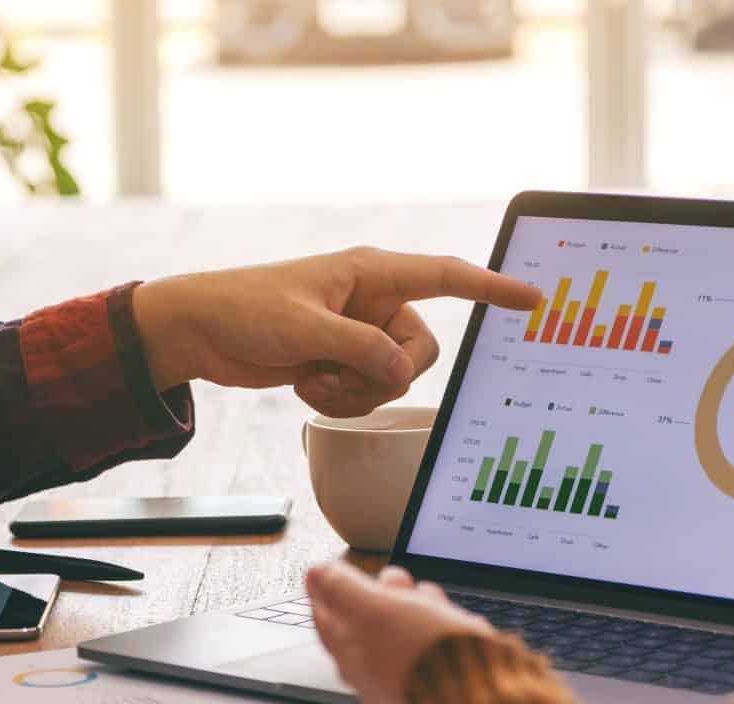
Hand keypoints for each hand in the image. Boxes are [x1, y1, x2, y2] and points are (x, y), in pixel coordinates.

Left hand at [133, 247, 541, 417]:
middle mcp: (372, 302)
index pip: (446, 277)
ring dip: (354, 391)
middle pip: (420, 351)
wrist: (200, 331)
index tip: (533, 299)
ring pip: (393, 379)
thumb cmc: (244, 310)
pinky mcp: (340, 362)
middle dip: (383, 374)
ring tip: (311, 377)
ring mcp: (357, 335)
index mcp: (371, 273)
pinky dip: (338, 400)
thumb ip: (361, 350)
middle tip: (337, 371)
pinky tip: (303, 386)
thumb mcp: (305, 329)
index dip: (492, 288)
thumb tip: (402, 373)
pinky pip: (366, 395)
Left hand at [307, 563, 494, 703]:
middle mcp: (373, 674)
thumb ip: (341, 590)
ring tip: (425, 592)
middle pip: (366, 625)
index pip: (326, 620)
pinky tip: (446, 615)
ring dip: (412, 605)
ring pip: (401, 632)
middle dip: (380, 594)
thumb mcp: (373, 609)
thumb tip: (315, 574)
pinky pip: (429, 646)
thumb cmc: (419, 654)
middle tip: (392, 578)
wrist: (474, 693)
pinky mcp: (436, 682)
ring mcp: (404, 680)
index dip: (326, 591)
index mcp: (348, 656)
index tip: (326, 572)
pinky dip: (435, 625)